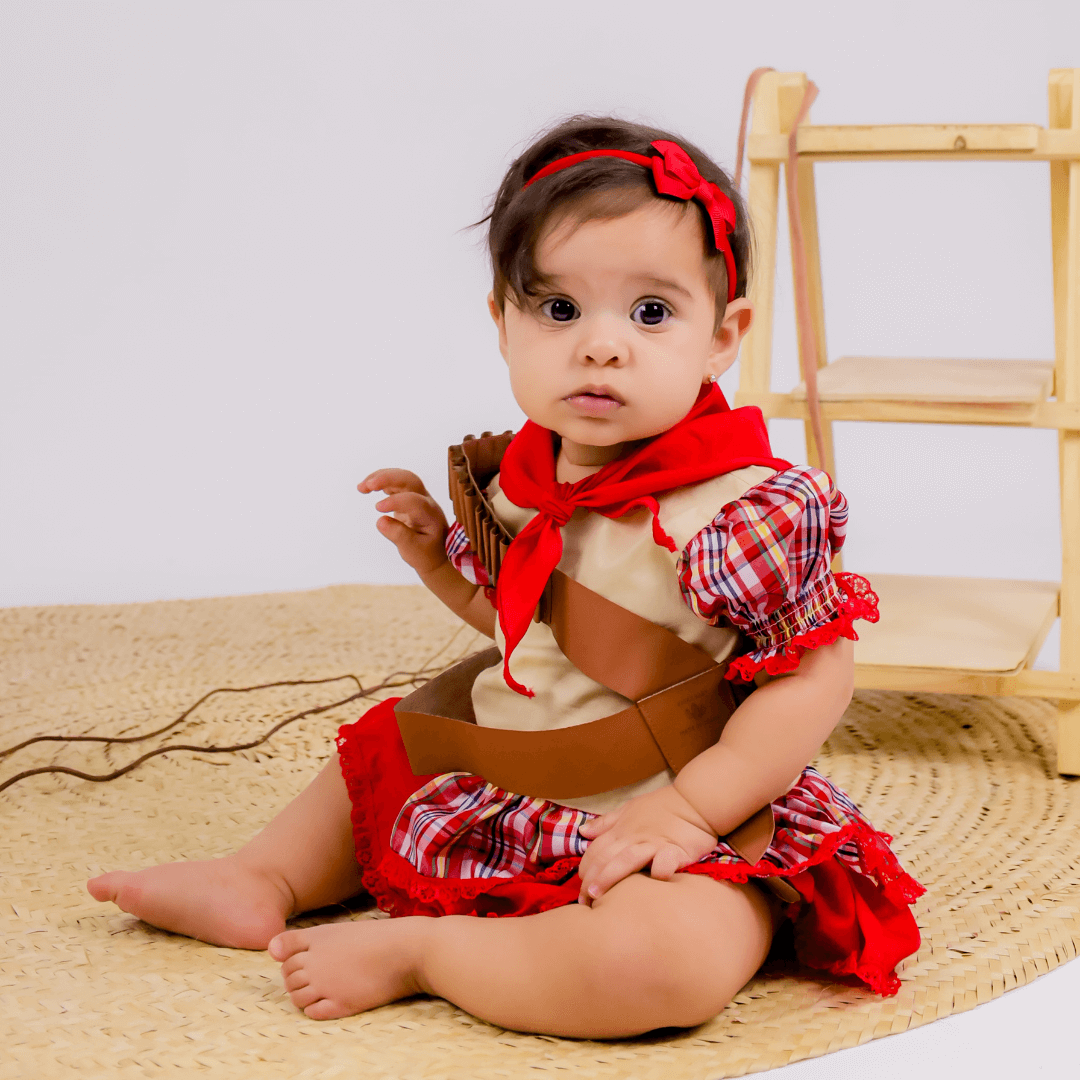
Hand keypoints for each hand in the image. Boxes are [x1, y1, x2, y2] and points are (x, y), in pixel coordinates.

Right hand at [358, 469, 449, 574]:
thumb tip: (380, 521)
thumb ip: (399, 535)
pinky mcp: (409, 497)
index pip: (414, 501)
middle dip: (388, 478)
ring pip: (402, 478)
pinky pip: (396, 483)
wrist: (436, 553)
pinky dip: (381, 481)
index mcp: (430, 515)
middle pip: (410, 480)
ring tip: (362, 487)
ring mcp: (418, 498)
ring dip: (382, 477)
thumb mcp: (414, 551)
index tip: (378, 508)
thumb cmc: (426, 553)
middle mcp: (426, 502)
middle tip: (368, 485)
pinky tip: (367, 487)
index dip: (396, 501)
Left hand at [576, 784, 718, 904]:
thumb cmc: (662, 807)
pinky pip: (665, 861)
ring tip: (598, 896)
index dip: (585, 869)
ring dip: (609, 877)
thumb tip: (582, 831)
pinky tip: (652, 883)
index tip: (580, 888)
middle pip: (605, 858)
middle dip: (590, 880)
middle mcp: (633, 838)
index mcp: (621, 830)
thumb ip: (606, 822)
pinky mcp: (675, 850)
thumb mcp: (629, 809)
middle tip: (583, 902)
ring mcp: (654, 844)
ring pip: (626, 860)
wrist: (694, 800)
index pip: (595, 850)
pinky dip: (658, 871)